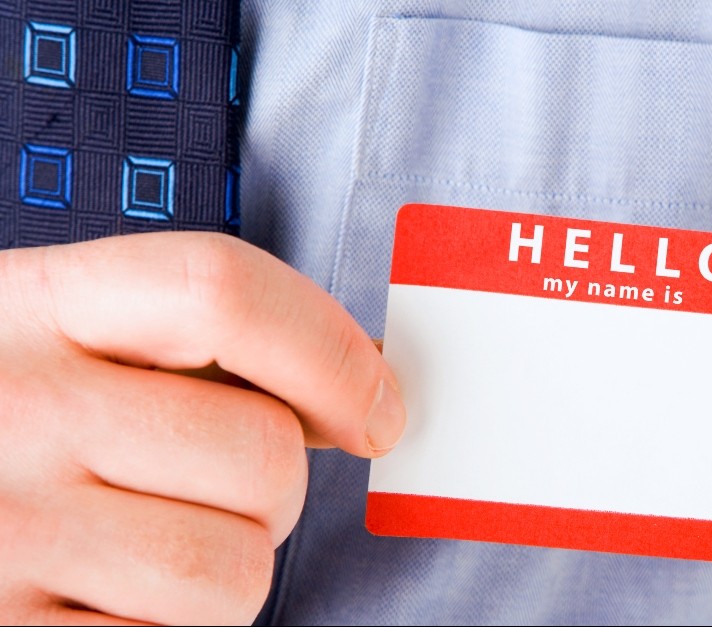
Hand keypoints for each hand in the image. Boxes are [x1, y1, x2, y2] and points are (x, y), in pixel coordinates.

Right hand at [0, 233, 405, 624]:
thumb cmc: (1, 418)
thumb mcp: (61, 340)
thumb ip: (196, 348)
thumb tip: (361, 388)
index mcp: (36, 306)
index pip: (223, 291)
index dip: (332, 353)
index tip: (378, 411)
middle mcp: (12, 408)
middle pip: (260, 454)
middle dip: (273, 491)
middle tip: (208, 493)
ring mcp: (1, 531)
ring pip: (235, 572)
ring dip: (226, 574)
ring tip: (147, 550)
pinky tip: (103, 601)